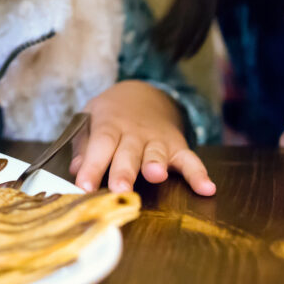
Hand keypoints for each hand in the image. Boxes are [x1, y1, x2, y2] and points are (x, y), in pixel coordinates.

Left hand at [70, 80, 215, 195]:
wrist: (143, 95)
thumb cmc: (110, 114)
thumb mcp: (88, 120)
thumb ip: (82, 145)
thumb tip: (76, 168)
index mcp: (109, 125)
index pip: (100, 145)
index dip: (92, 165)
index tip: (84, 186)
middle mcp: (134, 133)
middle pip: (128, 152)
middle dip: (124, 171)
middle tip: (119, 188)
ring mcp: (157, 139)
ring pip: (156, 153)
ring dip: (156, 164)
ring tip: (156, 176)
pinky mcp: (177, 146)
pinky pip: (190, 160)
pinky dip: (199, 174)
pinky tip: (207, 189)